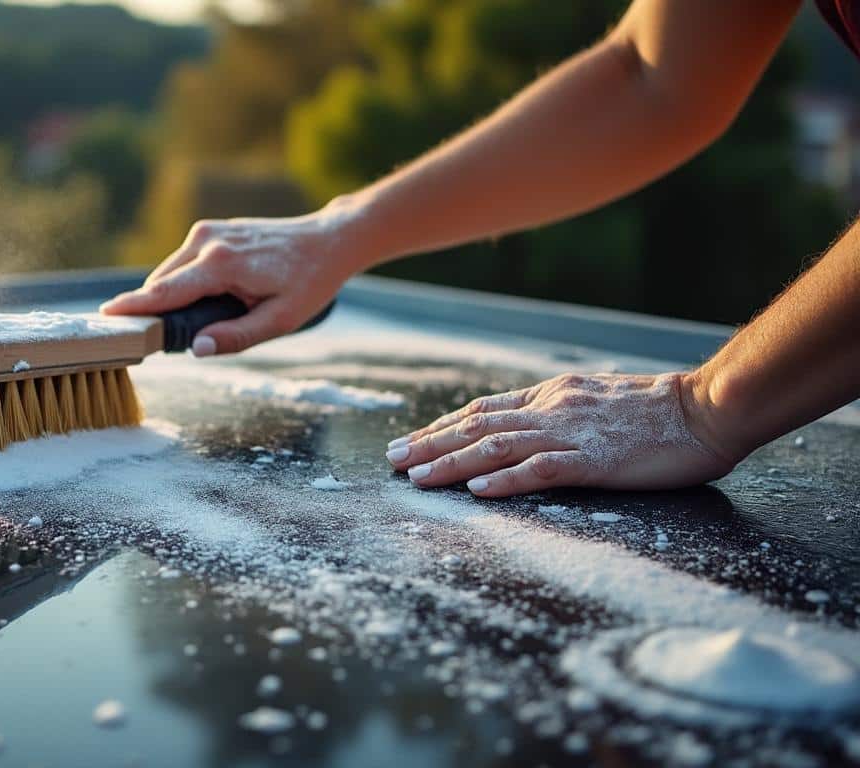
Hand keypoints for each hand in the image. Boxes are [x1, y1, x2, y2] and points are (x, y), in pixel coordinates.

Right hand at [99, 202, 362, 355]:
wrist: (327, 240)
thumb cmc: (308, 282)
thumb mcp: (280, 320)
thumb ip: (237, 336)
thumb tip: (197, 349)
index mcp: (222, 264)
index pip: (165, 291)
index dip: (133, 308)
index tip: (103, 317)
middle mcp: (207, 241)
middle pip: (161, 284)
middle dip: (158, 310)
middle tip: (167, 339)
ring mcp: (207, 231)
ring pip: (169, 273)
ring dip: (175, 297)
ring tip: (209, 314)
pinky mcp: (209, 229)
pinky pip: (183, 263)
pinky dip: (185, 282)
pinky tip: (213, 295)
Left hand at [384, 372, 739, 496]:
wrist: (706, 408)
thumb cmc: (657, 408)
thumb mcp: (594, 398)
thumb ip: (557, 409)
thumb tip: (520, 422)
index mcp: (551, 395)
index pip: (483, 411)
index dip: (441, 427)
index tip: (408, 442)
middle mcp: (552, 410)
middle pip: (477, 428)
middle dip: (430, 445)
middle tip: (391, 461)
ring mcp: (571, 434)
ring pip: (498, 448)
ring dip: (452, 464)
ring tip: (416, 479)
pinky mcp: (595, 461)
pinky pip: (542, 471)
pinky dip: (506, 481)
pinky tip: (478, 491)